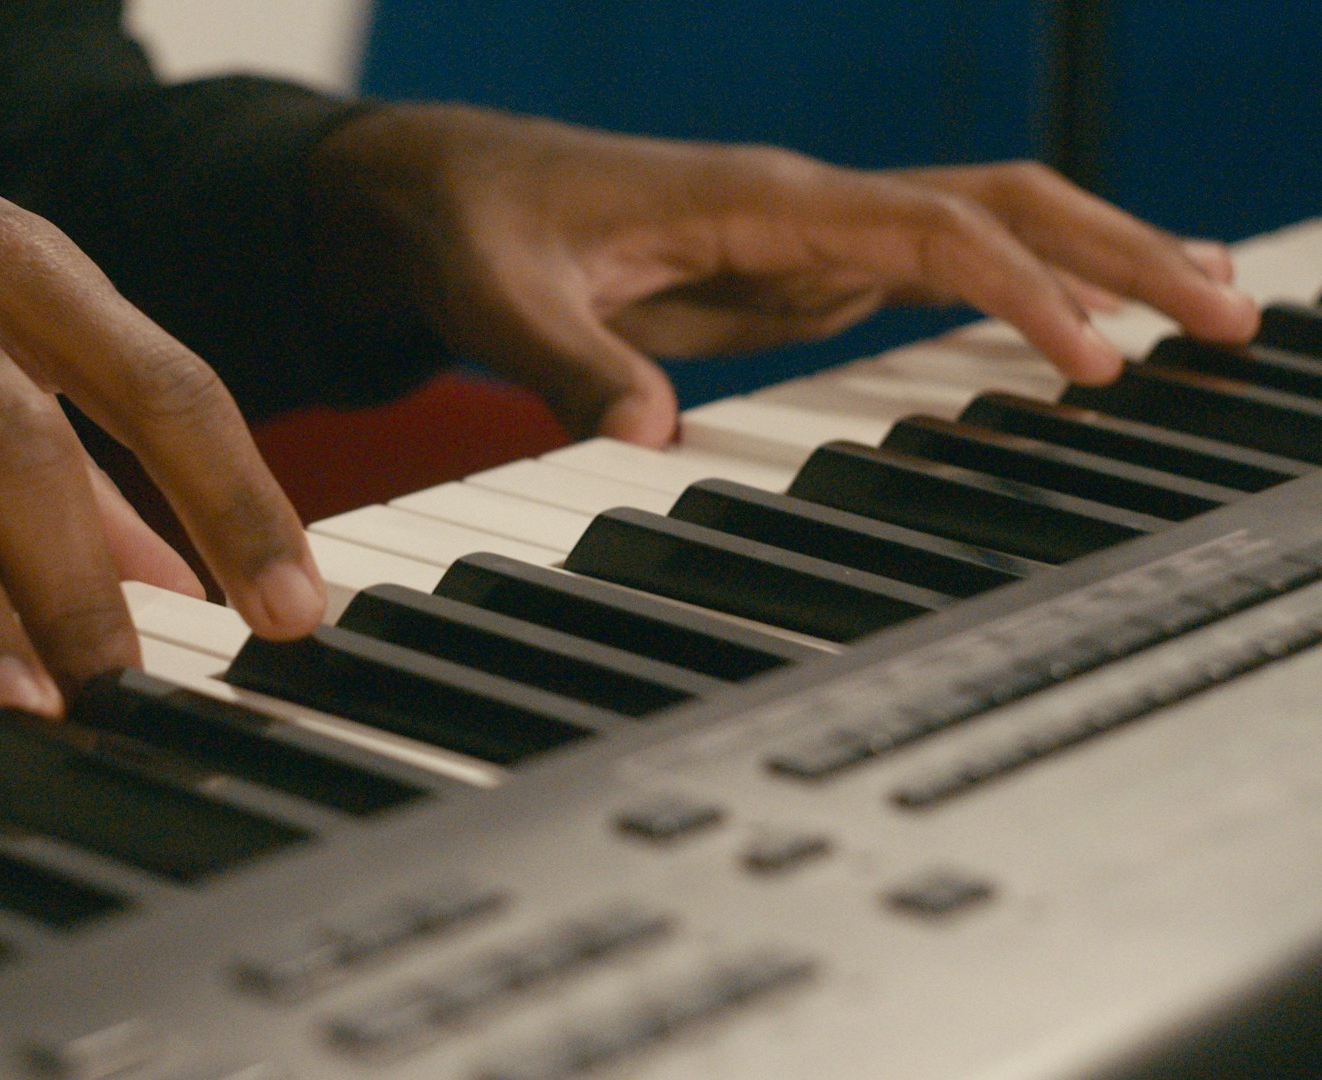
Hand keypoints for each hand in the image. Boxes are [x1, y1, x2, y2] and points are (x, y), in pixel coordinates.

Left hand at [308, 104, 1259, 444]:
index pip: (929, 229)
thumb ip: (572, 365)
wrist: (434, 190)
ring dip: (1093, 261)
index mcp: (753, 198)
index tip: (1095, 361)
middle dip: (1116, 250)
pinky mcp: (791, 269)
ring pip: (982, 226)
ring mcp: (803, 235)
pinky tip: (1072, 329)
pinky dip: (1020, 291)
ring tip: (1204, 311)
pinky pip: (933, 268)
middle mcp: (800, 206)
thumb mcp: (498, 302)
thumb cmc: (467, 229)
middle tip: (1230, 316)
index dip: (1020, 288)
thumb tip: (649, 437)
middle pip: (997, 202)